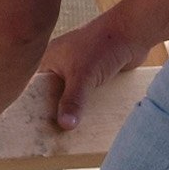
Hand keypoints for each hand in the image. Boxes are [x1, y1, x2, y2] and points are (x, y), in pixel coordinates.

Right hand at [35, 11, 147, 133]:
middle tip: (56, 136)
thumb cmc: (101, 46)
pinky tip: (93, 121)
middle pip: (54, 95)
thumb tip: (64, 126)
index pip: (35, 88)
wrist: (132, 33)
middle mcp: (61, 65)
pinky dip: (91, 106)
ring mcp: (80, 71)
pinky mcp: (96, 76)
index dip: (35, 106)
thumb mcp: (82, 75)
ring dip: (77, 110)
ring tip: (75, 134)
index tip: (36, 127)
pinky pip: (89, 96)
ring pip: (74, 97)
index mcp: (49, 60)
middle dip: (57, 112)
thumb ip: (72, 100)